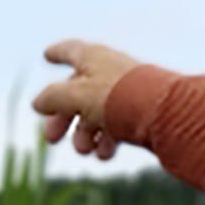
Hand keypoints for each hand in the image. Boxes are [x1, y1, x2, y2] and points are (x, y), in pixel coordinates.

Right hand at [34, 40, 141, 160]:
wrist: (166, 113)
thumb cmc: (117, 97)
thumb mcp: (74, 96)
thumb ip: (52, 98)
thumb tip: (38, 103)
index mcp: (94, 58)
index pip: (71, 51)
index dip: (57, 53)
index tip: (47, 54)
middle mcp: (109, 72)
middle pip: (77, 92)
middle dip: (63, 118)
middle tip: (51, 139)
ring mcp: (125, 92)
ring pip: (95, 114)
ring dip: (84, 135)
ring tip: (85, 150)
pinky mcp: (140, 113)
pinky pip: (116, 126)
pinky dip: (107, 141)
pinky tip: (104, 154)